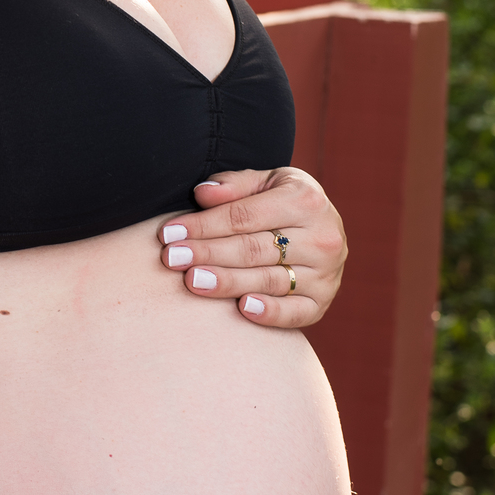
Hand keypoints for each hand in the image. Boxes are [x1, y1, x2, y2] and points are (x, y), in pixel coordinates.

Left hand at [156, 166, 345, 327]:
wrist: (323, 227)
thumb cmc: (282, 201)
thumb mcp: (266, 181)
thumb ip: (234, 185)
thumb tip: (201, 194)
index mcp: (306, 200)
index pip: (244, 216)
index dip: (204, 225)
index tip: (169, 233)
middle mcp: (322, 237)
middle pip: (253, 249)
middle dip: (208, 253)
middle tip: (172, 258)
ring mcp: (325, 274)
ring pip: (268, 280)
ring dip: (227, 282)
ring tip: (193, 280)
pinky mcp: (322, 302)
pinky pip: (295, 312)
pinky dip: (269, 313)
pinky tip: (241, 308)